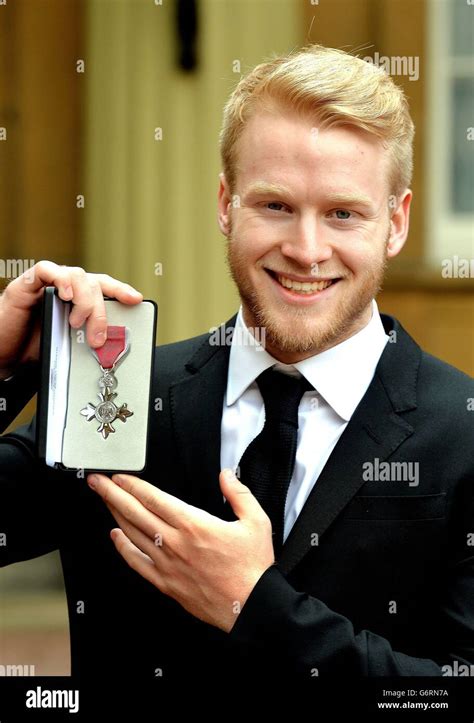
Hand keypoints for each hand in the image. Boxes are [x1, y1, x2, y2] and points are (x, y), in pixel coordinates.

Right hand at [0, 260, 142, 376]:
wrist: (4, 353)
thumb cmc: (34, 347)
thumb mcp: (69, 344)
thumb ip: (88, 338)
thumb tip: (112, 345)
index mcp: (77, 300)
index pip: (103, 287)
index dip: (120, 290)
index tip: (136, 300)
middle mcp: (64, 289)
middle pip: (93, 284)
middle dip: (101, 310)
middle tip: (97, 336)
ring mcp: (46, 284)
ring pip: (76, 276)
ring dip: (84, 299)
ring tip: (78, 322)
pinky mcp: (26, 284)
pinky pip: (46, 270)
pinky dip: (60, 279)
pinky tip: (66, 295)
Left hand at [87, 468, 274, 631]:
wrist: (251, 607)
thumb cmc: (253, 568)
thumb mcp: (256, 521)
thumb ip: (239, 493)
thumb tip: (226, 475)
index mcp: (194, 525)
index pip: (154, 499)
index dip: (133, 485)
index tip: (119, 476)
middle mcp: (175, 543)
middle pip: (135, 513)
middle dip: (113, 494)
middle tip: (98, 482)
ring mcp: (167, 564)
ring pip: (132, 534)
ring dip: (115, 515)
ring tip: (104, 501)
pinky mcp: (166, 583)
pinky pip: (137, 563)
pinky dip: (123, 548)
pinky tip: (116, 537)